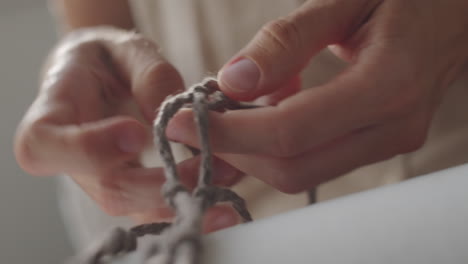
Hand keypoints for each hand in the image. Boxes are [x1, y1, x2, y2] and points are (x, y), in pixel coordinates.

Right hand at [14, 27, 241, 231]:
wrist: (104, 79)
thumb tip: (170, 114)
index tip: (136, 133)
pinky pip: (156, 208)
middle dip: (161, 182)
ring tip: (225, 178)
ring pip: (137, 207)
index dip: (90, 148)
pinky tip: (219, 192)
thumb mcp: (126, 49)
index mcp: (49, 121)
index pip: (47, 147)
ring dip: (183, 198)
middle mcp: (72, 163)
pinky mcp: (130, 191)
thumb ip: (147, 73)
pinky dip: (189, 202)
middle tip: (205, 164)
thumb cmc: (108, 60)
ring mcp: (102, 182)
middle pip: (108, 188)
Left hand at [166, 0, 467, 192]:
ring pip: (303, 171)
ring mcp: (390, 140)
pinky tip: (271, 103)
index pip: (290, 132)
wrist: (456, 10)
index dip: (230, 132)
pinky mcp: (380, 141)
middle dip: (235, 150)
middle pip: (293, 167)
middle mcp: (393, 126)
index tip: (184, 121)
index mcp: (388, 84)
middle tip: (198, 119)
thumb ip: (287, 40)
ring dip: (254, 149)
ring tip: (231, 107)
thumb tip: (233, 81)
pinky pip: (318, 158)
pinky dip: (280, 143)